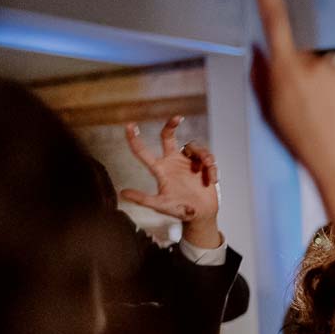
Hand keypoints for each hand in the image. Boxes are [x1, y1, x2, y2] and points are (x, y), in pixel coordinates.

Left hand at [119, 116, 222, 246]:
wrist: (201, 215)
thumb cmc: (179, 211)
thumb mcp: (161, 205)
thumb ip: (143, 199)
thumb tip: (122, 193)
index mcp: (160, 170)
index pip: (143, 152)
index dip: (134, 138)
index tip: (129, 125)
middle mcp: (172, 162)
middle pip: (168, 136)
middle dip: (171, 125)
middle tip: (178, 117)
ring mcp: (187, 161)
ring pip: (193, 146)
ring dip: (203, 156)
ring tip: (209, 174)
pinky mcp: (202, 164)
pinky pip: (207, 158)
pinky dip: (211, 169)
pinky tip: (212, 181)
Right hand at [251, 0, 334, 194]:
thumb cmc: (302, 144)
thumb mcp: (270, 113)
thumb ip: (260, 76)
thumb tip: (259, 48)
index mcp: (285, 71)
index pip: (274, 21)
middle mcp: (313, 64)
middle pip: (307, 55)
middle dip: (308, 74)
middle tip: (312, 108)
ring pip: (331, 67)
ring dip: (330, 84)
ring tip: (332, 115)